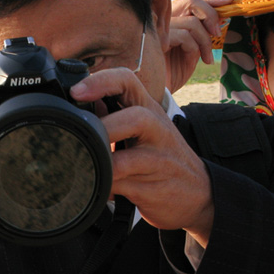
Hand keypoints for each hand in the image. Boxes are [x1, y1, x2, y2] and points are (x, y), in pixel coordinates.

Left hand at [70, 68, 213, 245]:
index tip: (75, 92)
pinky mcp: (153, 189)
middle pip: (136, 118)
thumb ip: (114, 114)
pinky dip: (103, 187)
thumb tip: (75, 104)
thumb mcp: (145, 128)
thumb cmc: (162, 156)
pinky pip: (121, 187)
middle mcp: (157, 130)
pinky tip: (97, 186)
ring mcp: (158, 161)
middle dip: (106, 129)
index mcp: (149, 109)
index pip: (127, 80)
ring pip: (127, 161)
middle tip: (82, 138)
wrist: (199, 192)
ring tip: (85, 166)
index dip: (100, 81)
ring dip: (102, 165)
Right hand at [165, 0, 232, 92]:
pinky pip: (185, 36)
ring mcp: (158, 28)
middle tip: (218, 32)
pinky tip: (193, 62)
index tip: (230, 0)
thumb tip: (222, 16)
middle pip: (191, 0)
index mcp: (170, 19)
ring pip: (192, 22)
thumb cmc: (173, 72)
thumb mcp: (193, 50)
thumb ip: (202, 32)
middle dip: (211, 14)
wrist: (158, 92)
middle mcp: (162, 19)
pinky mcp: (156, 40)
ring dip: (205, 41)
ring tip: (207, 58)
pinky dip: (195, 48)